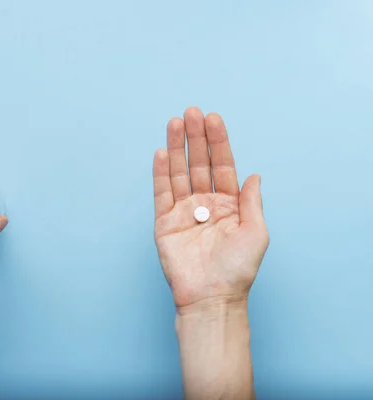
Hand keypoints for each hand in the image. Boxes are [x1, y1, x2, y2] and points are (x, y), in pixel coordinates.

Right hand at [152, 107, 268, 311]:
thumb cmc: (237, 270)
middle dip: (196, 138)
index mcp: (229, 205)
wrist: (212, 298)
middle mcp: (205, 204)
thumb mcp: (256, 233)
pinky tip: (163, 152)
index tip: (213, 118)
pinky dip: (161, 173)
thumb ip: (252, 202)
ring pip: (179, 173)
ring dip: (177, 148)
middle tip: (191, 112)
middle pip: (199, 163)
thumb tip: (255, 175)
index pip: (222, 166)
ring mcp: (183, 212)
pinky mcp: (164, 222)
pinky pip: (162, 193)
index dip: (218, 142)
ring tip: (174, 123)